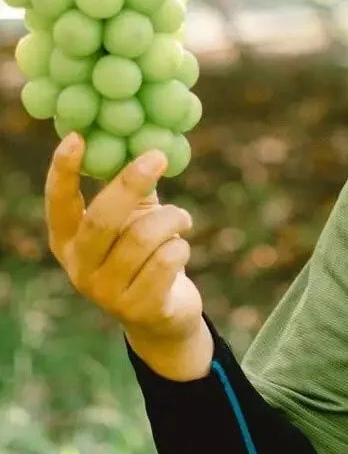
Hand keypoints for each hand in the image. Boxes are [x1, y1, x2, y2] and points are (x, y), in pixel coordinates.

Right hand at [45, 133, 211, 379]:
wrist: (163, 315)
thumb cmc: (145, 253)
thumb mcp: (132, 219)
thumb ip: (131, 188)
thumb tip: (144, 140)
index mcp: (69, 242)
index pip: (58, 205)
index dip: (63, 172)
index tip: (77, 137)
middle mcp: (79, 268)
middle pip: (102, 219)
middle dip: (131, 183)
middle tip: (157, 156)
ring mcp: (106, 293)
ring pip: (144, 237)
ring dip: (172, 219)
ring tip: (181, 219)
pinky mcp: (139, 308)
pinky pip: (168, 260)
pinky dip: (182, 246)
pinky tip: (180, 250)